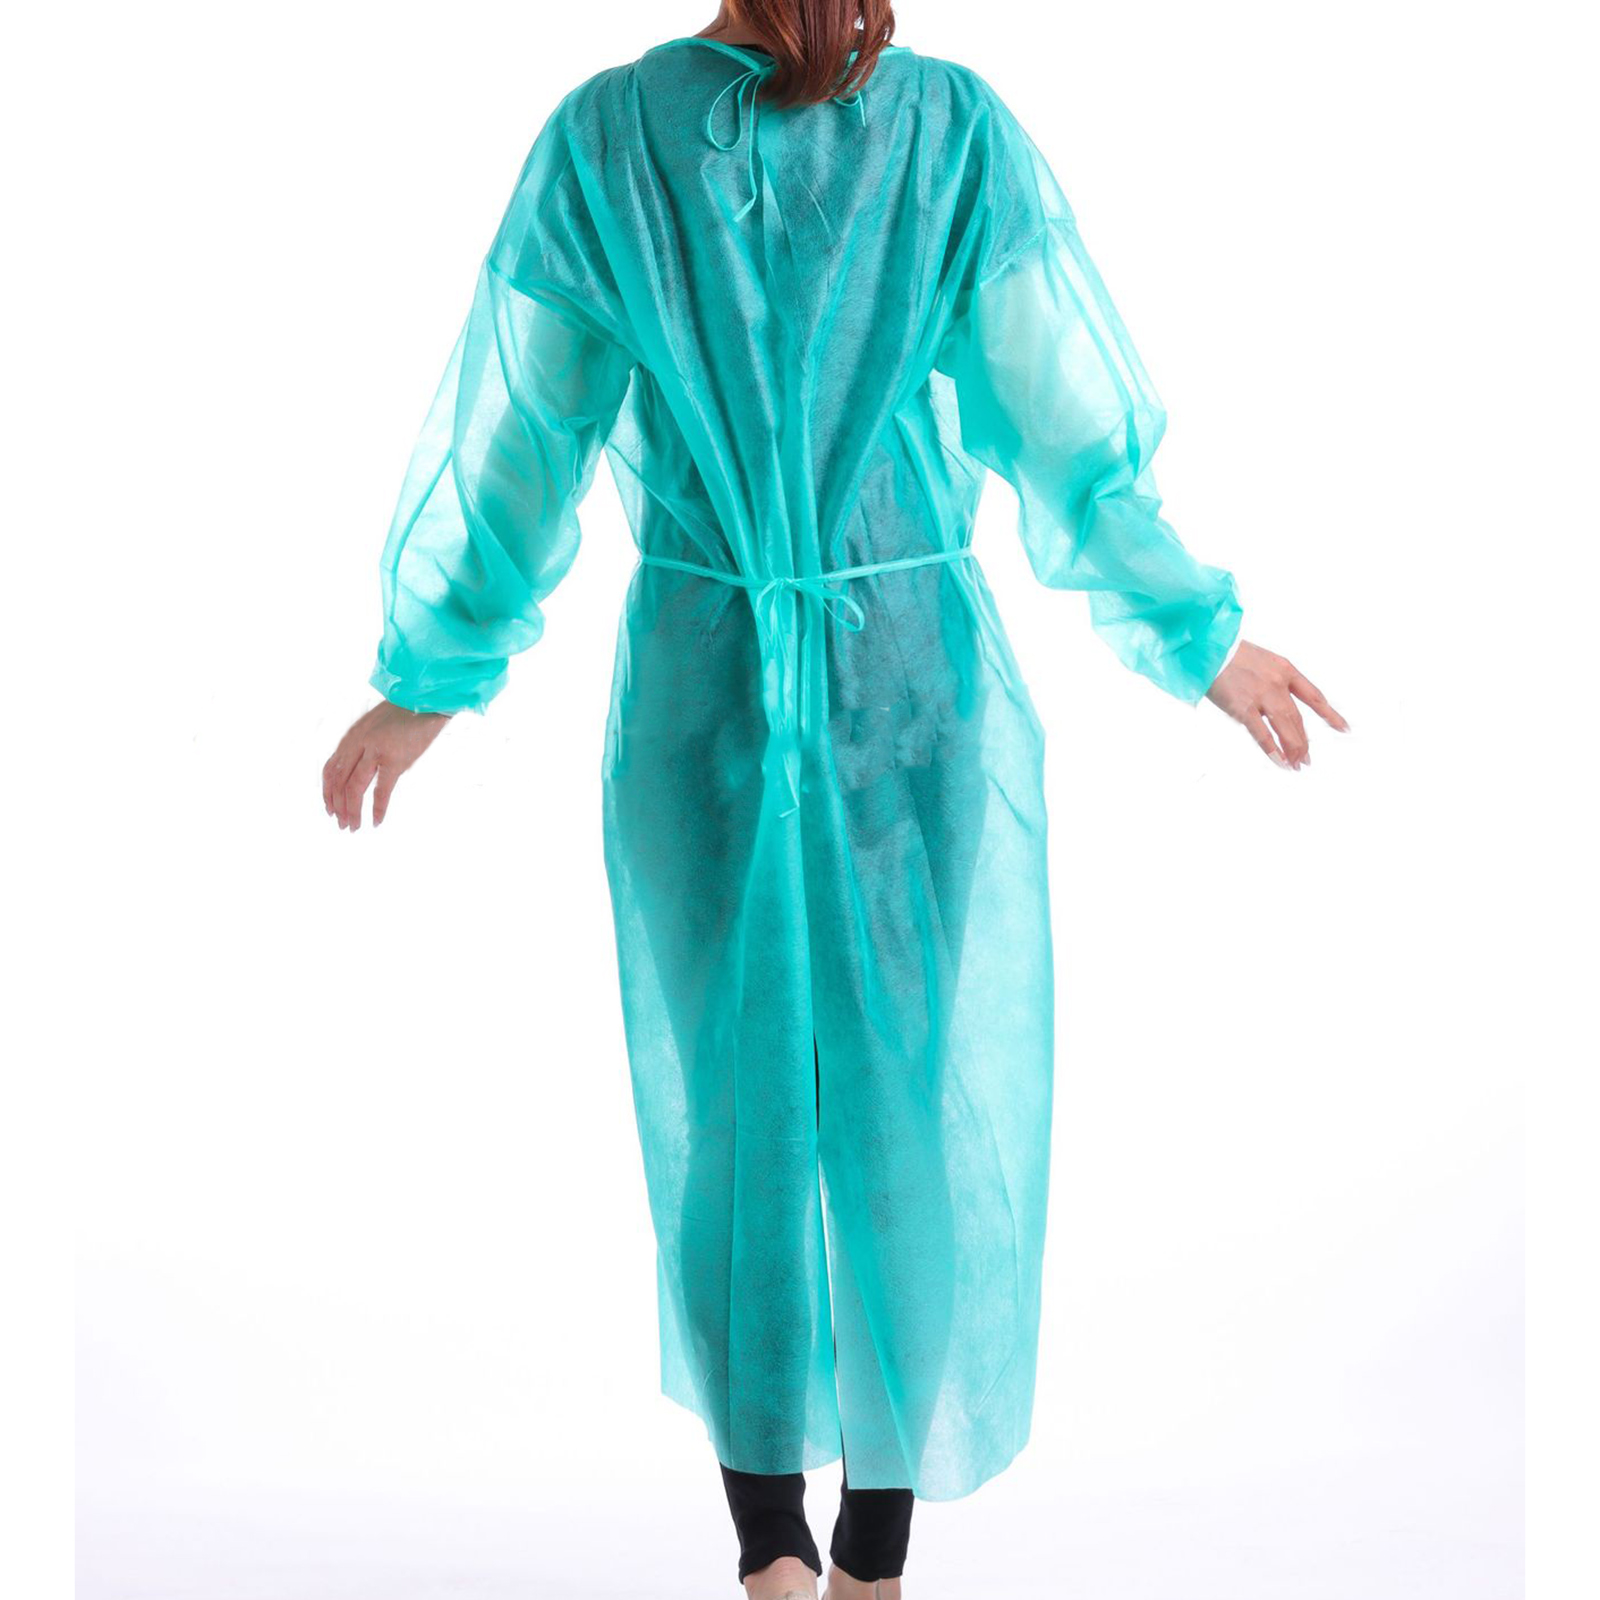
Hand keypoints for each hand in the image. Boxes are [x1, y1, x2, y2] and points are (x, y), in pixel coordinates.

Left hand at [322, 700, 450, 829]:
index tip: (330, 809)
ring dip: (352, 811)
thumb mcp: (372, 725)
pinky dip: (378, 808)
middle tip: (342, 824)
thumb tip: (354, 768)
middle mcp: (358, 745)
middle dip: (338, 807)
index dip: (327, 793)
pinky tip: (377, 821)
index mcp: (351, 738)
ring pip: (354, 788)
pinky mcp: (395, 760)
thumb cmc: (402, 713)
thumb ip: (361, 745)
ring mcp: (375, 752)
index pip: (330, 770)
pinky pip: (381, 790)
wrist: (424, 700)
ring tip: (354, 826)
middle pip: (339, 782)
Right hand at [1206, 641, 1346, 768]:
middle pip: (1298, 719)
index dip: (1330, 715)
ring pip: (1285, 728)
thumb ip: (1271, 681)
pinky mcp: (1243, 707)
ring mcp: (1261, 696)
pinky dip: (1272, 750)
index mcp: (1285, 669)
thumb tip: (1272, 707)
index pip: (1314, 696)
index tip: (1343, 728)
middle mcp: (1278, 683)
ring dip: (1293, 749)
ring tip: (1296, 765)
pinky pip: (1262, 734)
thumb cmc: (1226, 653)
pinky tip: (1280, 761)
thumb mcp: (1260, 660)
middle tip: (1306, 759)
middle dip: (1303, 742)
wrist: (1206, 647)